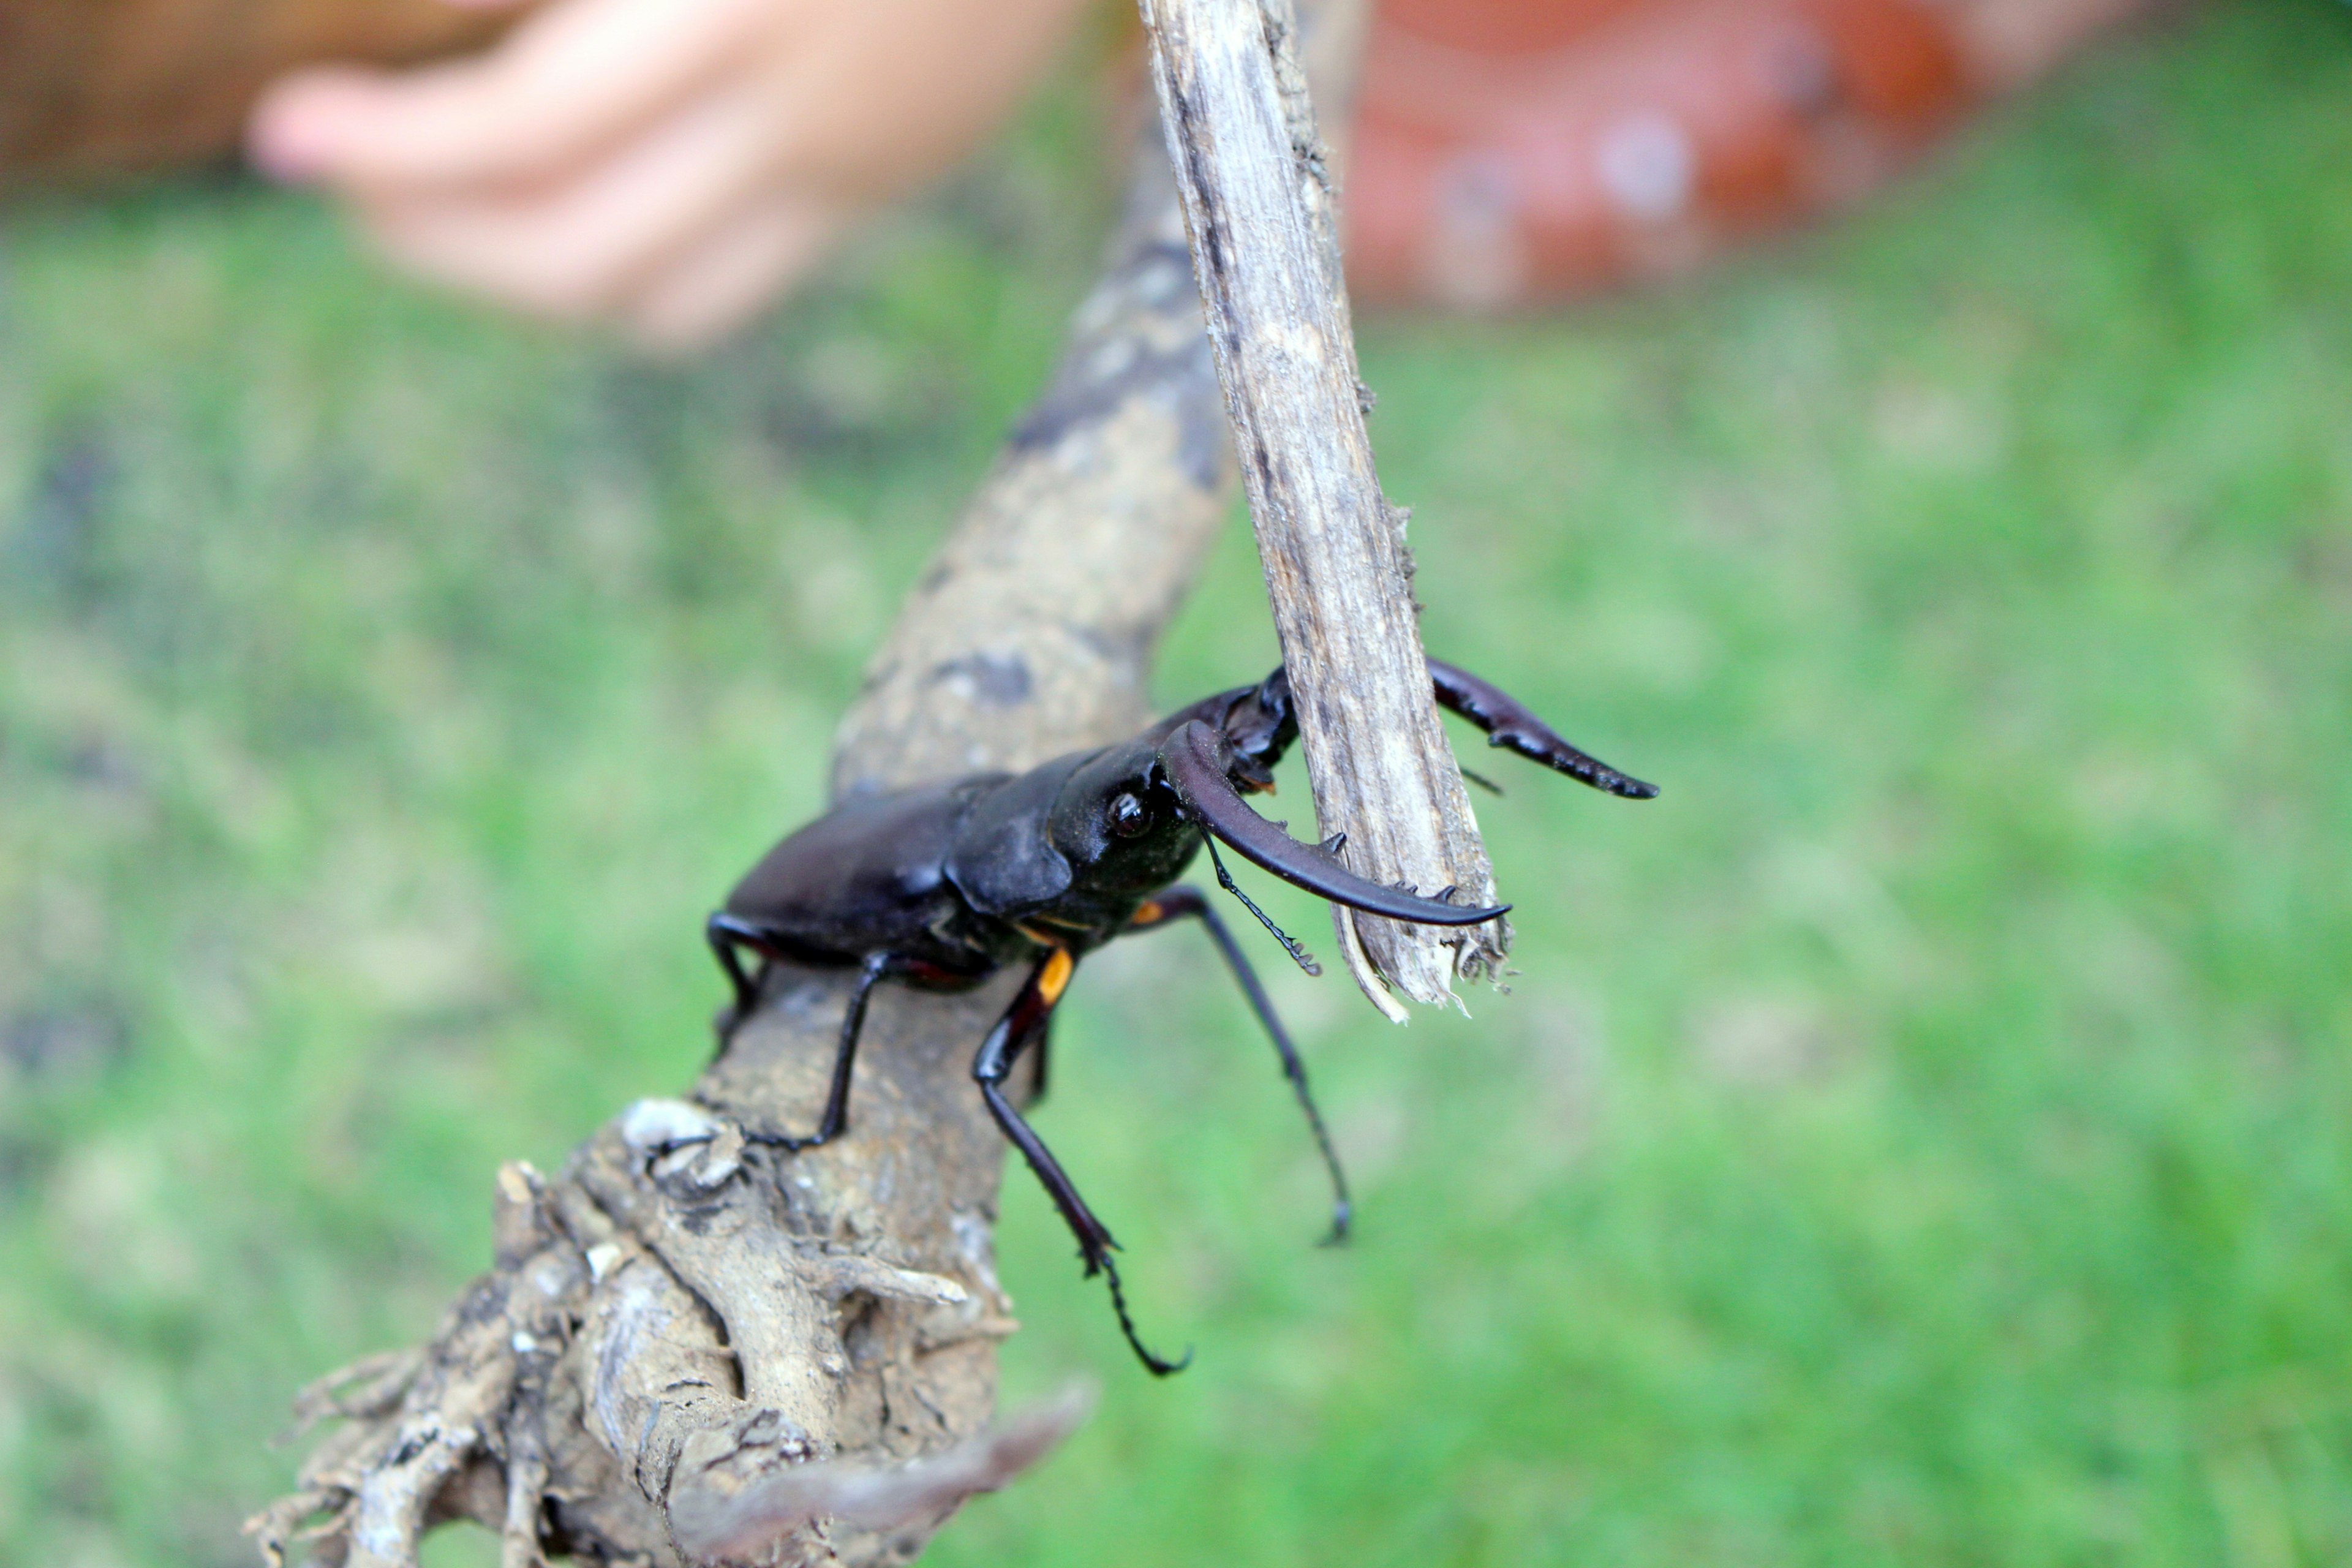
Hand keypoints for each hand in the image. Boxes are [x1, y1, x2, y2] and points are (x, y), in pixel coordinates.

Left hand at [248, 0, 1094, 350]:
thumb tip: (475, 43)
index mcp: (743, 8)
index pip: (531, 135)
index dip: (393, 150)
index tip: (292, 136)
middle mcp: (802, 114)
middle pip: (582, 258)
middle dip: (436, 239)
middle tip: (347, 180)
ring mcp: (856, 169)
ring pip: (658, 301)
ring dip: (525, 279)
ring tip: (440, 214)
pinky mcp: (885, 183)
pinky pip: (733, 282)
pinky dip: (626, 272)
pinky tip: (566, 205)